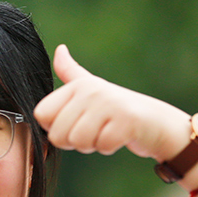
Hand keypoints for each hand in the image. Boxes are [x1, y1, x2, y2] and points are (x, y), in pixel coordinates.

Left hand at [34, 45, 186, 159]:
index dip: (56, 128)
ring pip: (79, 141)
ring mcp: (109, 104)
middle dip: (75, 142)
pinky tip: (120, 136)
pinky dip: (110, 147)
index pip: (41, 115)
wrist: (156, 121)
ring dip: (93, 144)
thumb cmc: (117, 109)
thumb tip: (59, 49)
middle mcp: (91, 90)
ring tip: (106, 131)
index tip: (75, 123)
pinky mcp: (127, 120)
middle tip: (95, 130)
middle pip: (58, 134)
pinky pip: (102, 146)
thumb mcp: (92, 88)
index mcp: (77, 85)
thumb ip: (71, 73)